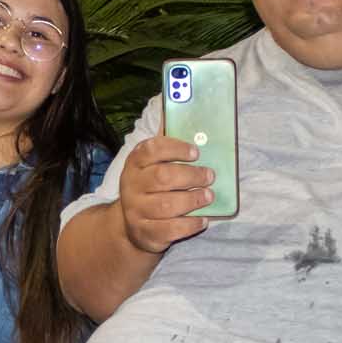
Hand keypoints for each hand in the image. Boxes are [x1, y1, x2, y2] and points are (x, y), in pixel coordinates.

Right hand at [117, 136, 214, 253]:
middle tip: (210, 176)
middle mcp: (131, 186)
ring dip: (193, 200)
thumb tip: (174, 109)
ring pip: (167, 205)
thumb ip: (166, 144)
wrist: (134, 227)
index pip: (151, 149)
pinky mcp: (145, 233)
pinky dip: (190, 224)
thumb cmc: (152, 188)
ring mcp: (136, 211)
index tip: (196, 152)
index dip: (175, 148)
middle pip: (162, 177)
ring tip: (208, 196)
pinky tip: (203, 219)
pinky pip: (171, 229)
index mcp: (135, 163)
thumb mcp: (153, 165)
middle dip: (191, 176)